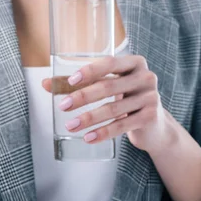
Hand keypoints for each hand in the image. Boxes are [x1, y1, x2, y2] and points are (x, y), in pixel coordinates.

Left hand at [42, 55, 172, 154]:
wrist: (155, 125)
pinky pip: (122, 125)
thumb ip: (78, 83)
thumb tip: (45, 84)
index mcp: (134, 62)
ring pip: (113, 108)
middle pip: (109, 86)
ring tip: (70, 125)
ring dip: (89, 118)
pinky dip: (103, 132)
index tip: (71, 81)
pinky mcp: (150, 118)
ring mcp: (151, 97)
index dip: (90, 70)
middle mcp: (146, 77)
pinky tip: (88, 138)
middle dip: (83, 97)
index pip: (110, 63)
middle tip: (63, 106)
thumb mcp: (106, 85)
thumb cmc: (124, 97)